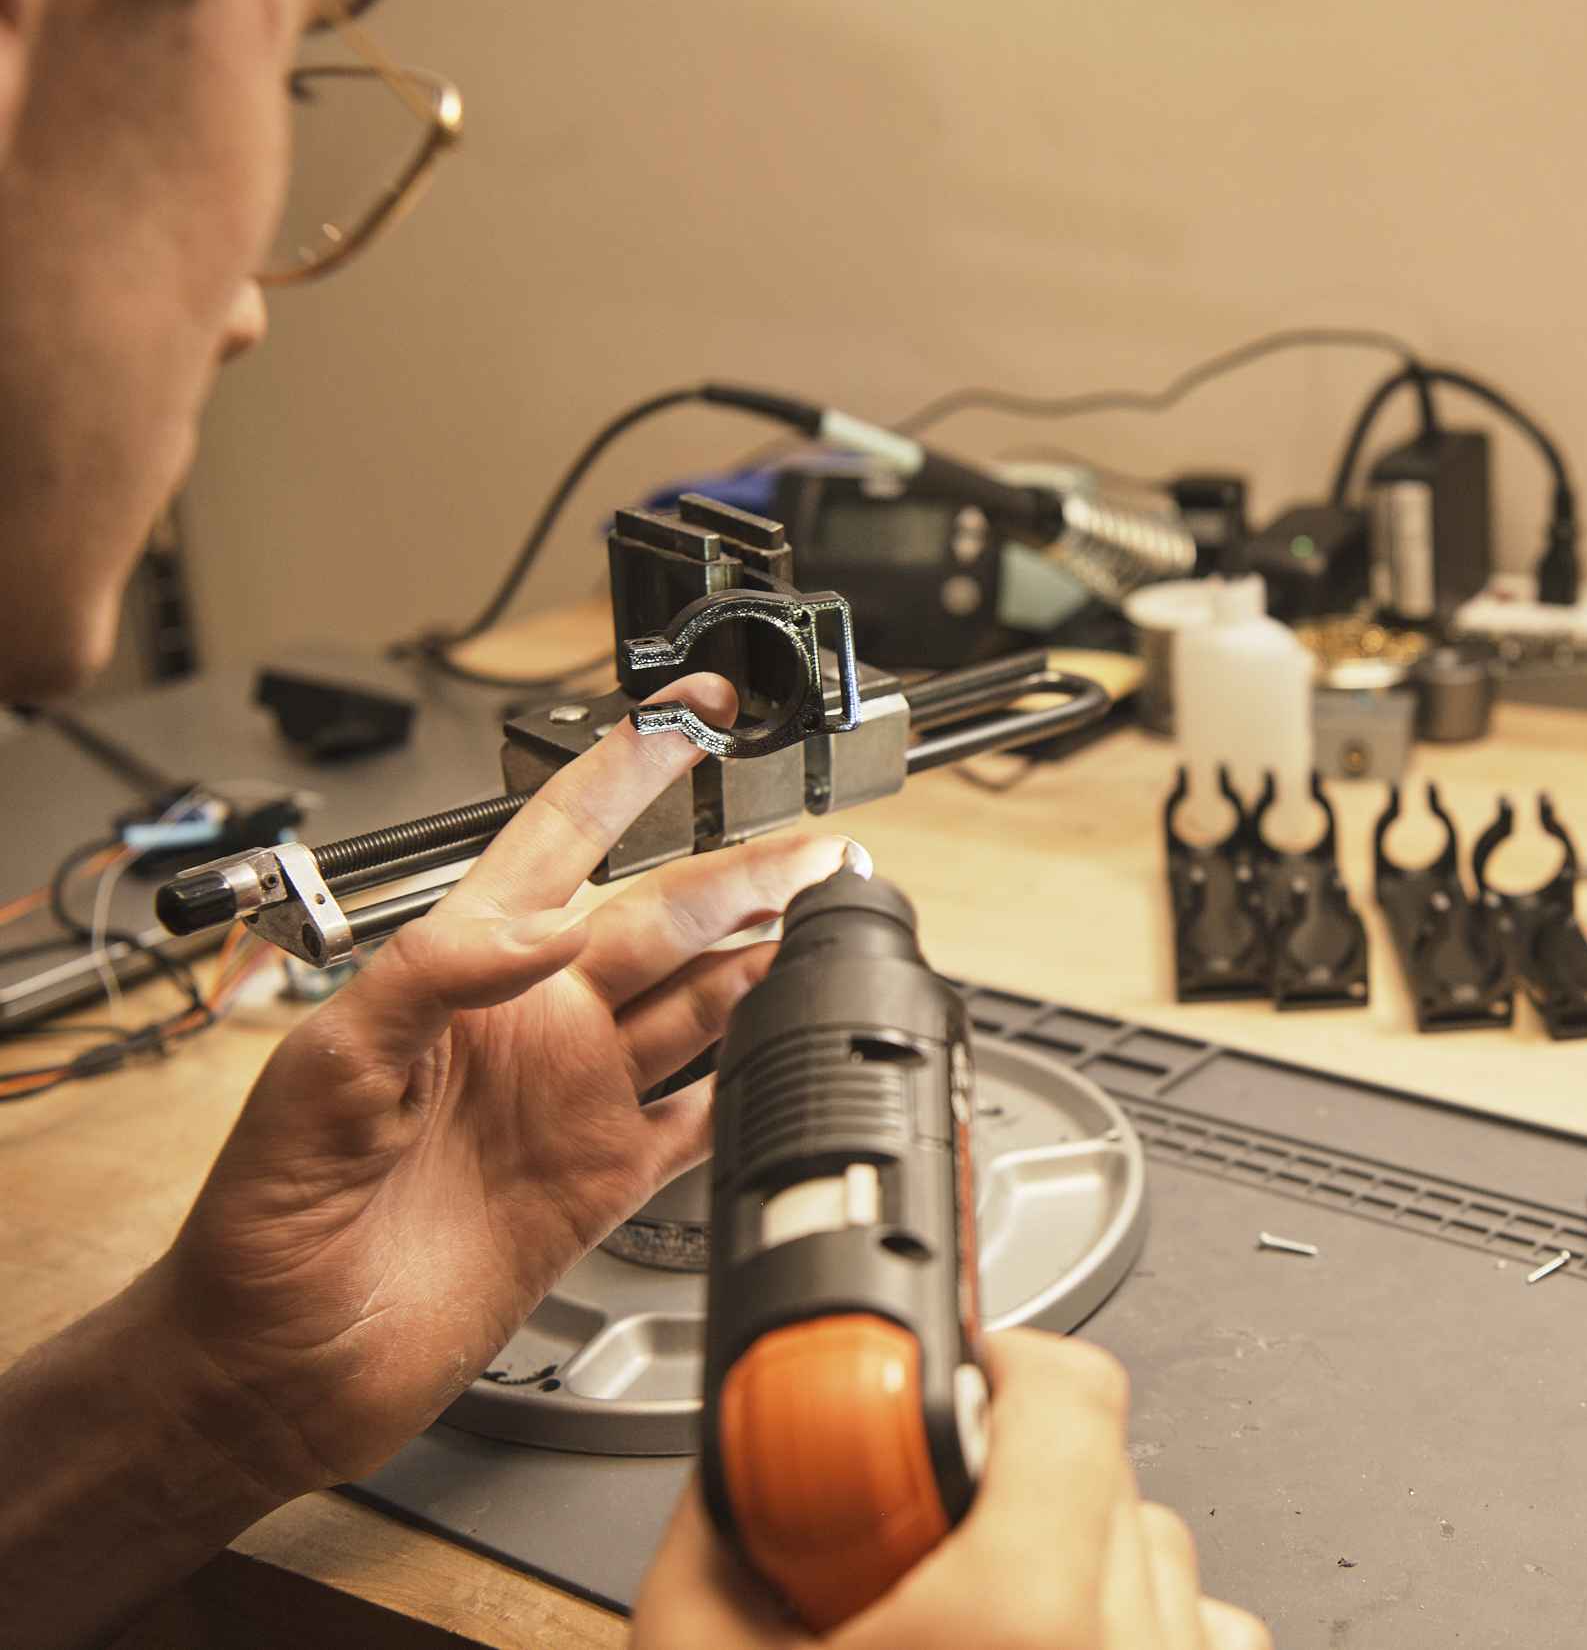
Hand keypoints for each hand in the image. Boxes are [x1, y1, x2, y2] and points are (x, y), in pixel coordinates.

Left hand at [146, 674, 855, 1492]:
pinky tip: (793, 1052)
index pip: (559, 841)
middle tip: (819, 848)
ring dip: (765, 964)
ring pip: (698, 1007)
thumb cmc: (264, 1216)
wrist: (276, 1364)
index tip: (687, 714)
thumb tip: (548, 928)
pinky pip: (700, 1117)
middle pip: (663, 923)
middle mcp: (532, 1025)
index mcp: (463, 973)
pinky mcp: (601, 1183)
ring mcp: (573, 1101)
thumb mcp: (325, 1067)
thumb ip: (433, 975)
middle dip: (744, 876)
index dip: (626, 772)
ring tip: (830, 923)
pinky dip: (755, 1085)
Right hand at [635, 1330, 1270, 1649]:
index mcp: (1022, 1629)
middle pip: (1112, 1473)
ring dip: (1073, 1563)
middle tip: (917, 1542)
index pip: (1073, 1393)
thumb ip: (735, 1532)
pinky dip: (1130, 1642)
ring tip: (971, 1642)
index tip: (948, 1382)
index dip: (994, 1366)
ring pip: (1163, 1558)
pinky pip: (1199, 1642)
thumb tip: (752, 1448)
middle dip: (1008, 1484)